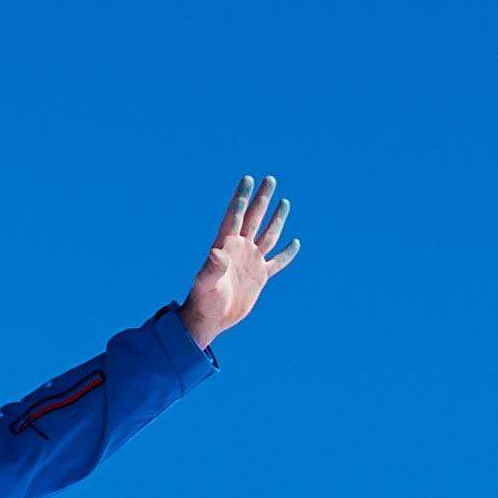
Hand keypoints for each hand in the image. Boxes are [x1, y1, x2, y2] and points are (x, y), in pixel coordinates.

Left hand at [178, 176, 299, 345]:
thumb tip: (217, 253)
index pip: (236, 216)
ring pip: (267, 234)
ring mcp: (251, 261)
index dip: (241, 198)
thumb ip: (212, 267)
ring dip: (276, 218)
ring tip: (284, 201)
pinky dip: (286, 253)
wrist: (211, 318)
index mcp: (226, 245)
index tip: (247, 180)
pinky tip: (294, 242)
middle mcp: (240, 249)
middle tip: (269, 179)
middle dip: (262, 199)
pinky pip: (276, 261)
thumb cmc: (203, 300)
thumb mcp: (206, 283)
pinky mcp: (259, 276)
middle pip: (254, 218)